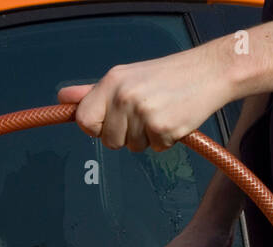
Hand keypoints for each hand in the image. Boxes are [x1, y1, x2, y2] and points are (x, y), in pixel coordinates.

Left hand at [58, 40, 235, 151]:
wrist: (210, 72)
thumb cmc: (165, 76)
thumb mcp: (126, 77)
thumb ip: (93, 92)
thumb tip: (63, 98)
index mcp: (112, 82)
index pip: (84, 121)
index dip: (95, 128)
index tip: (108, 122)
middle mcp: (125, 97)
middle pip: (109, 141)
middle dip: (124, 134)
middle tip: (144, 112)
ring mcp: (144, 114)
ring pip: (131, 147)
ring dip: (146, 137)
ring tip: (161, 112)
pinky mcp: (164, 129)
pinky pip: (154, 149)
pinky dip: (164, 139)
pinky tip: (174, 118)